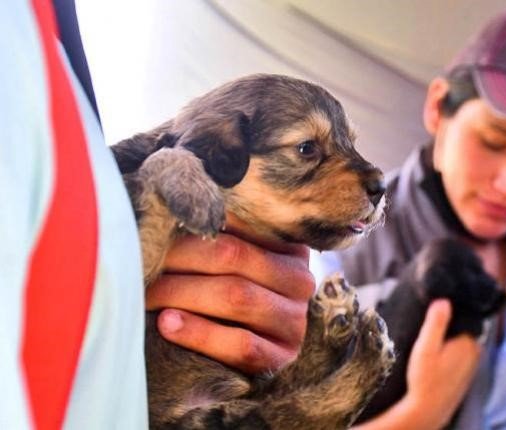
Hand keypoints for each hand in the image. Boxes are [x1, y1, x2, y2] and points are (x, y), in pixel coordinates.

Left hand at [145, 216, 314, 373]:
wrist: (247, 360)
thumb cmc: (228, 300)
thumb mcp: (233, 264)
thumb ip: (215, 237)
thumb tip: (169, 201)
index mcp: (289, 248)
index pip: (240, 225)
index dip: (195, 224)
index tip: (157, 225)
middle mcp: (299, 281)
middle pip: (234, 257)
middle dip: (179, 257)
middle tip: (142, 262)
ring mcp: (294, 322)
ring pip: (236, 297)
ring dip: (182, 293)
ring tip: (147, 294)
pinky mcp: (280, 359)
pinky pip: (241, 344)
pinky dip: (199, 333)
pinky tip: (167, 324)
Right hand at [402, 299, 481, 428]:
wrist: (429, 410)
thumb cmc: (425, 379)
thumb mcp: (426, 347)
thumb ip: (435, 323)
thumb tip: (443, 300)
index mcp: (469, 341)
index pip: (464, 315)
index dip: (450, 310)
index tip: (435, 309)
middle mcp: (476, 351)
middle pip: (463, 327)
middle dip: (449, 324)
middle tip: (429, 325)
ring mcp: (473, 363)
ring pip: (461, 341)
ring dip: (450, 338)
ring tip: (431, 340)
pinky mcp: (466, 373)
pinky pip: (460, 354)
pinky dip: (450, 351)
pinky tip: (437, 357)